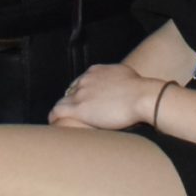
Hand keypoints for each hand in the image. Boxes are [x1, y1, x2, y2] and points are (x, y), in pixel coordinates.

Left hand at [48, 63, 162, 131]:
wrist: (141, 96)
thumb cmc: (140, 89)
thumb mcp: (126, 74)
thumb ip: (115, 77)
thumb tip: (119, 83)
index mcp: (95, 71)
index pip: (81, 82)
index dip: (81, 94)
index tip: (83, 103)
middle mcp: (85, 80)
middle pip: (70, 92)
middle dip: (72, 103)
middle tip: (73, 116)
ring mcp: (80, 93)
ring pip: (62, 102)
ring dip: (61, 112)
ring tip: (61, 122)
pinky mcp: (78, 108)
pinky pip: (57, 111)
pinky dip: (54, 117)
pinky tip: (54, 124)